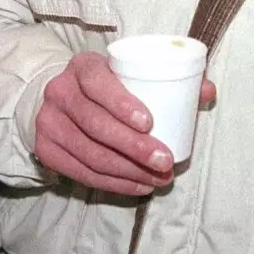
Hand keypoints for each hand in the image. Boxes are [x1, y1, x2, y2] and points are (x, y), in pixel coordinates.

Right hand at [34, 53, 213, 195]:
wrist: (61, 99)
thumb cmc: (107, 87)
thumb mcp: (129, 74)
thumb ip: (169, 79)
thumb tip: (207, 91)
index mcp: (82, 67)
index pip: (98, 84)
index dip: (122, 104)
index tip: (150, 123)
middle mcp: (60, 92)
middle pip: (96, 125)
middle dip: (133, 147)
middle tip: (165, 161)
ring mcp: (49, 123)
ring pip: (90, 153)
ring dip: (128, 171)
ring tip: (159, 178)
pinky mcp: (46, 150)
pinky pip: (82, 172)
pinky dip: (113, 183)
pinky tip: (137, 186)